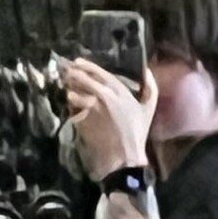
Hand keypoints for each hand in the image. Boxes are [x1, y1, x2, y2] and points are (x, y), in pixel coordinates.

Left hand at [64, 58, 155, 181]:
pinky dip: (71, 105)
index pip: (101, 73)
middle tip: (68, 72)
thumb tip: (147, 70)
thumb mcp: (149, 108)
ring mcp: (93, 108)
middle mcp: (106, 96)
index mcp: (121, 91)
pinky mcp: (84, 120)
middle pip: (85, 79)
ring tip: (67, 87)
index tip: (79, 62)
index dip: (88, 66)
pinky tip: (69, 104)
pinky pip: (73, 108)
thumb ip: (150, 88)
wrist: (126, 156)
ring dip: (71, 88)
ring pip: (77, 92)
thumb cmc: (138, 132)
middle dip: (75, 74)